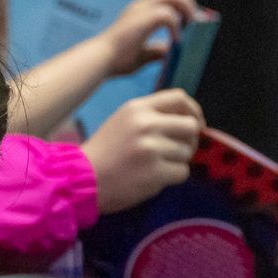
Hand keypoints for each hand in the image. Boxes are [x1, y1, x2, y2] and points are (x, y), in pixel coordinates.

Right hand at [82, 89, 204, 212]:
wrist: (82, 179)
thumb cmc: (104, 153)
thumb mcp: (123, 122)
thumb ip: (151, 116)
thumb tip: (188, 120)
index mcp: (137, 108)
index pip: (179, 98)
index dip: (194, 111)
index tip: (195, 124)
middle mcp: (146, 124)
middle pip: (190, 126)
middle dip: (190, 141)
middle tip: (178, 151)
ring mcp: (152, 149)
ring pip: (187, 152)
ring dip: (178, 162)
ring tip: (156, 167)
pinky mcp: (155, 172)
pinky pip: (182, 172)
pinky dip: (173, 178)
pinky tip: (154, 179)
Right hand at [96, 0, 198, 75]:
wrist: (100, 61)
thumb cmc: (115, 60)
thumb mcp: (141, 56)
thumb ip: (154, 51)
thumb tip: (167, 51)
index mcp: (140, 12)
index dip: (182, 7)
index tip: (192, 22)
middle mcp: (141, 6)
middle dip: (189, 4)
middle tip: (196, 22)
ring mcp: (142, 10)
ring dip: (187, 9)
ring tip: (191, 27)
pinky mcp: (143, 18)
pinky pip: (168, 14)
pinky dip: (177, 26)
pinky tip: (177, 41)